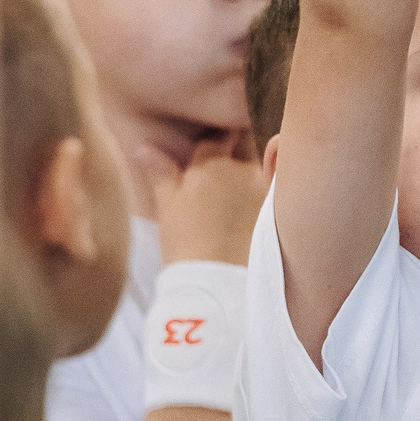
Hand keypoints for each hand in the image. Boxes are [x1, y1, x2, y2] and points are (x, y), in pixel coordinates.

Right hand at [140, 133, 266, 264]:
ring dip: (252, 172)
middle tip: (224, 173)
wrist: (213, 282)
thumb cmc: (184, 244)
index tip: (211, 147)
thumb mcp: (166, 206)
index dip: (213, 141)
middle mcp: (241, 168)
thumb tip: (143, 148)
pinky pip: (276, 186)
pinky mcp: (277, 209)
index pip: (215, 138)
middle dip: (236, 152)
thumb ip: (160, 172)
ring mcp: (263, 188)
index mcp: (210, 164)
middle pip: (242, 148)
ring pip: (260, 168)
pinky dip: (272, 186)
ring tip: (238, 195)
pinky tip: (260, 200)